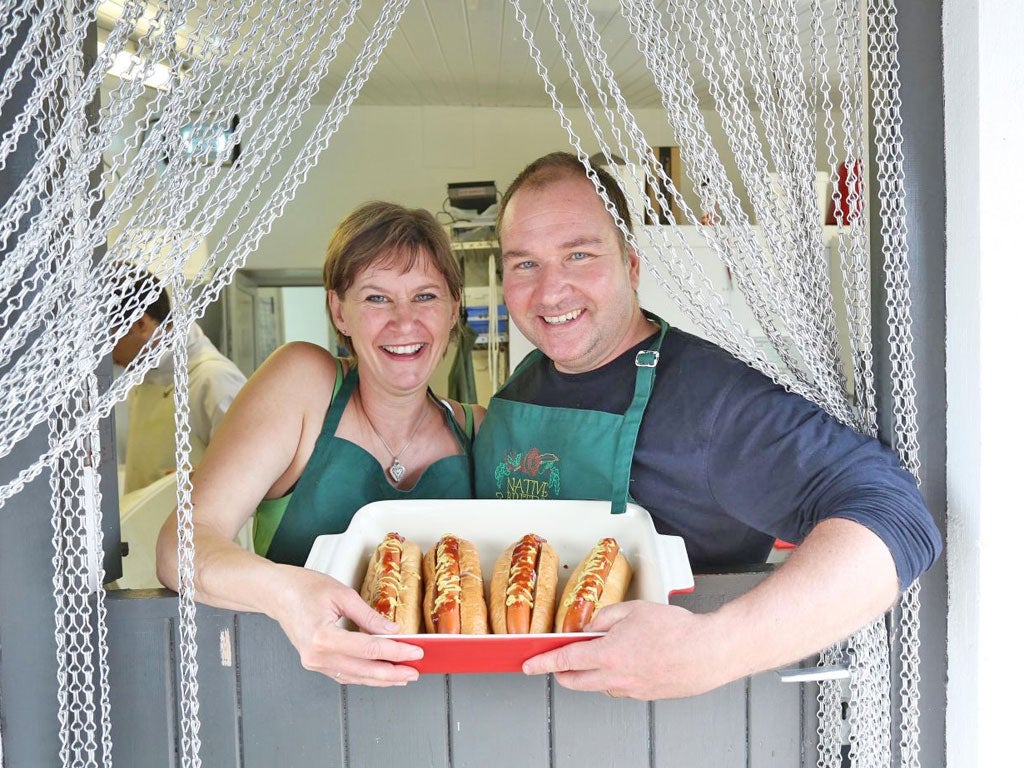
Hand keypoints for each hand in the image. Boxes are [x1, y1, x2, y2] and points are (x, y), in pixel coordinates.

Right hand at [271, 566, 423, 686]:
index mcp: (322, 637)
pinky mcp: (315, 663)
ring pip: (354, 677)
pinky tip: (378, 675)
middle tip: (414, 671)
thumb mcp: (342, 594)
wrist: (276, 593)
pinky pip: (344, 675)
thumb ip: (368, 616)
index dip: (396, 652)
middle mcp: (316, 656)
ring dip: (380, 679)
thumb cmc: (303, 588)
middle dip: (392, 674)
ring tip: (401, 677)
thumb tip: (391, 631)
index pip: (369, 650)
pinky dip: (364, 676)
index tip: (414, 651)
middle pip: (363, 670)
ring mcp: (314, 662)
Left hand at [522, 601, 736, 699]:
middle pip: (575, 682)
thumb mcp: (633, 610)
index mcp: (608, 654)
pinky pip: (619, 688)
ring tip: (600, 654)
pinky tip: (626, 662)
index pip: (565, 661)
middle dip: (560, 673)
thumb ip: (604, 618)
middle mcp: (616, 678)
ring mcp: (631, 690)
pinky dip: (613, 677)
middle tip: (557, 662)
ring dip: (589, 675)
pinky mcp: (646, 696)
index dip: (543, 663)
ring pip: (598, 686)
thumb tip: (588, 628)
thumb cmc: (677, 629)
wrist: (710, 652)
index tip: (529, 666)